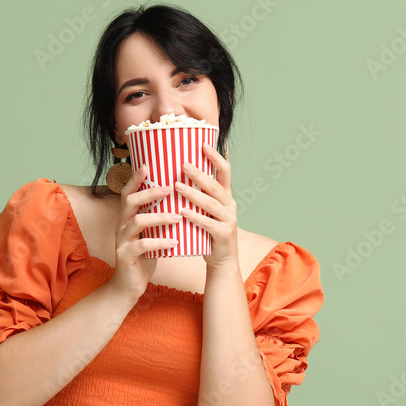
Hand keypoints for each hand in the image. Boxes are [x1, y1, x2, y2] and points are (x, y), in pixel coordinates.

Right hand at [106, 163, 181, 302]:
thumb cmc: (143, 258)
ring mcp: (122, 241)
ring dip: (159, 217)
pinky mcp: (126, 256)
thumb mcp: (149, 234)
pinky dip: (160, 242)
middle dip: (149, 193)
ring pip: (137, 222)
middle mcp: (121, 226)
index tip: (149, 165)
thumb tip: (178, 200)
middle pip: (130, 201)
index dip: (136, 178)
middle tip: (169, 188)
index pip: (128, 192)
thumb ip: (156, 219)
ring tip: (177, 216)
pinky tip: (174, 242)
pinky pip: (142, 246)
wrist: (129, 286)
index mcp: (126, 218)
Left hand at [175, 143, 238, 270]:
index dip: (215, 157)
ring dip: (194, 194)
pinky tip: (183, 212)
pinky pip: (208, 224)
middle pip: (215, 186)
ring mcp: (229, 220)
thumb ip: (198, 195)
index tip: (203, 145)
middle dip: (199, 174)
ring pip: (211, 204)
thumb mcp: (206, 211)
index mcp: (226, 196)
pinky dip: (195, 217)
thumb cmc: (208, 232)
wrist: (221, 260)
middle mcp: (230, 205)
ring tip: (177, 187)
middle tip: (183, 165)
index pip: (225, 171)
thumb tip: (175, 175)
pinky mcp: (224, 234)